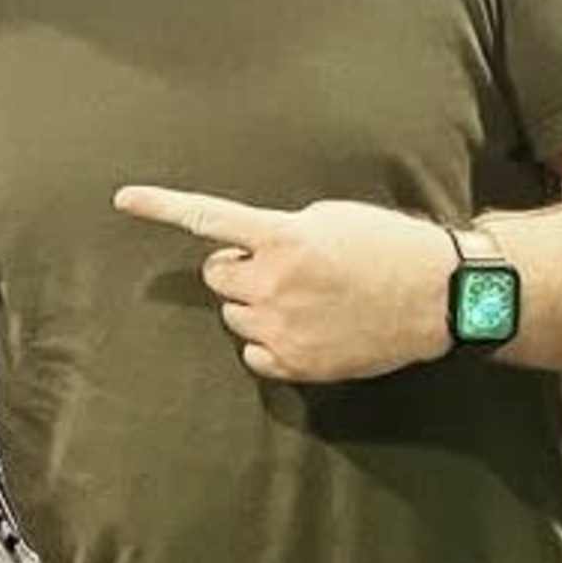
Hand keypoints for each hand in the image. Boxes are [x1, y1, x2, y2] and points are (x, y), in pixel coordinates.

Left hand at [113, 185, 456, 382]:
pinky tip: (307, 329)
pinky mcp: (297, 364)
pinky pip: (254, 353)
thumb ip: (281, 231)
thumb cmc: (388, 246)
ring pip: (234, 316)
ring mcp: (283, 328)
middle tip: (283, 268)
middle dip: (240, 270)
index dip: (162, 207)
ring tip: (305, 300)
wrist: (439, 296)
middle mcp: (275, 283)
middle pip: (218, 276)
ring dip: (256, 305)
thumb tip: (251, 247)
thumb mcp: (332, 218)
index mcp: (283, 237)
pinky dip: (270, 342)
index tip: (122, 199)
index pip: (209, 218)